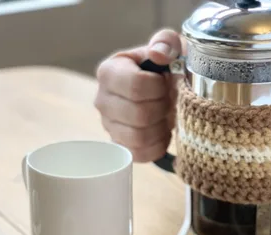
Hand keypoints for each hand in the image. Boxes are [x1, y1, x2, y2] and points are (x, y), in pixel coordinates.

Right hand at [95, 30, 182, 162]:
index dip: (159, 87)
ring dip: (161, 127)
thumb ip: (166, 42)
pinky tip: (161, 131)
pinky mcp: (120, 146)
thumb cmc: (166, 67)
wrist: (166, 90)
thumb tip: (158, 54)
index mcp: (109, 72)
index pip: (136, 86)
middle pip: (139, 115)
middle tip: (168, 100)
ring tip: (165, 115)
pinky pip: (139, 155)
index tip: (165, 82)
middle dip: (162, 108)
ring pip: (139, 137)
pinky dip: (157, 145)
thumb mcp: (169, 47)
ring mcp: (109, 126)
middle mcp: (102, 100)